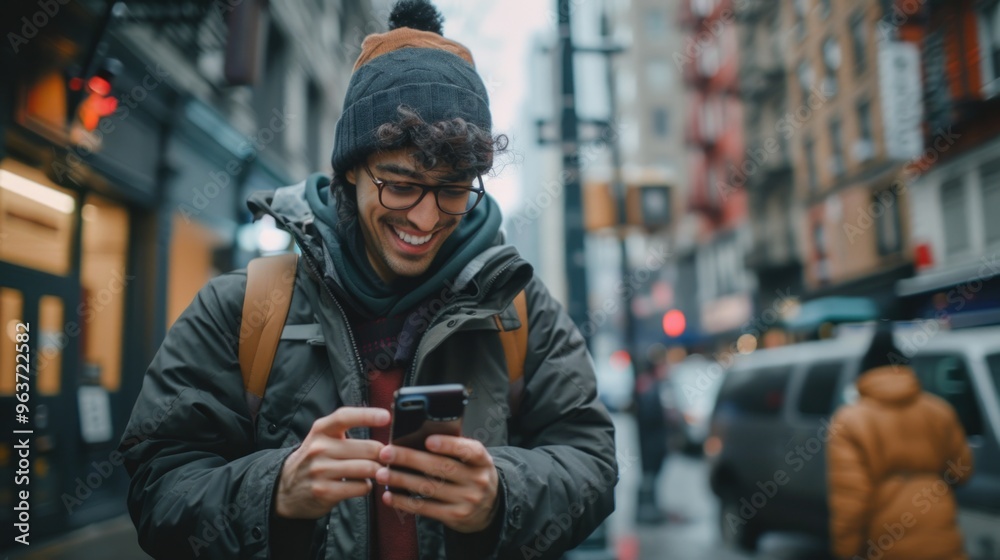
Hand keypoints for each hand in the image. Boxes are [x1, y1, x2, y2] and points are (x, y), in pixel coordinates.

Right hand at [275, 407, 388, 518]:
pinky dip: (366, 486)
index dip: (367, 415)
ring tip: (376, 472)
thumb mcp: (322, 439)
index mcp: (321, 430)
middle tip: (387, 458)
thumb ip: (346, 432)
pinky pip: (361, 487)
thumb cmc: (315, 459)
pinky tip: (360, 484)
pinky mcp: (325, 491)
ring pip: (368, 468)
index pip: (345, 417)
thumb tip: (382, 431)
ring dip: (378, 472)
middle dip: (384, 454)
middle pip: (368, 448)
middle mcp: (319, 447)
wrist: (286, 489)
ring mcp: (321, 470)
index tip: (386, 417)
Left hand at [375, 435, 499, 532]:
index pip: (469, 450)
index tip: (428, 440)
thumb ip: (454, 448)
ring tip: (382, 474)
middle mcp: (477, 480)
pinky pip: (426, 508)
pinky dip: (405, 502)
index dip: (449, 445)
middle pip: (441, 468)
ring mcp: (467, 500)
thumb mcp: (473, 460)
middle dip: (410, 459)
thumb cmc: (472, 474)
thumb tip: (418, 436)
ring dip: (402, 480)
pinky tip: (390, 495)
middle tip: (387, 453)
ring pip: (429, 488)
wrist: (489, 507)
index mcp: (482, 460)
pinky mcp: (454, 516)